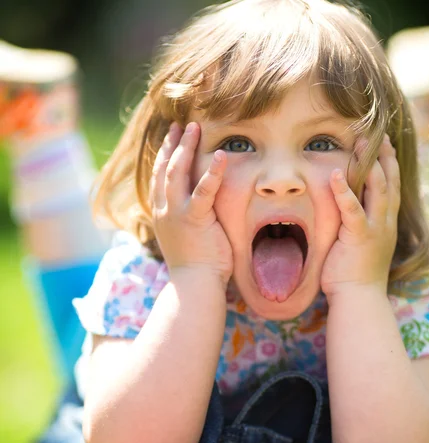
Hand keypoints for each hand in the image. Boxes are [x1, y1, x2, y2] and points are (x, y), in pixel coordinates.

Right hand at [149, 122, 232, 286]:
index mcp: (161, 213)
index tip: (171, 138)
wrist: (194, 284)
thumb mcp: (185, 236)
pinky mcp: (193, 219)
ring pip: (177, 172)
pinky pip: (202, 191)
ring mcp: (175, 213)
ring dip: (186, 147)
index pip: (159, 178)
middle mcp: (163, 209)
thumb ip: (187, 218)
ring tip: (195, 128)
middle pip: (165, 168)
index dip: (164, 155)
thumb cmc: (195, 265)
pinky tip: (221, 155)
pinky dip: (212, 172)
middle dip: (173, 144)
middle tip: (182, 125)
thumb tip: (198, 209)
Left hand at [321, 135, 400, 301]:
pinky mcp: (360, 237)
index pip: (391, 186)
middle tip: (373, 134)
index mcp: (386, 222)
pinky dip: (345, 192)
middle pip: (389, 180)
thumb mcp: (359, 244)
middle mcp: (385, 222)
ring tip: (358, 144)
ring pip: (378, 189)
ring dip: (368, 164)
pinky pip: (353, 209)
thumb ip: (356, 224)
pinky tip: (337, 175)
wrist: (358, 298)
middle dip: (382, 155)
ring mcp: (375, 228)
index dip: (388, 163)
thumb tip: (345, 211)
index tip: (382, 144)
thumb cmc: (353, 275)